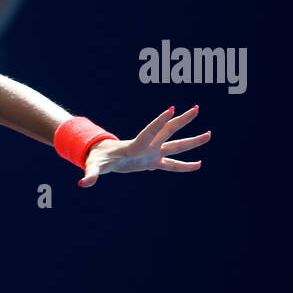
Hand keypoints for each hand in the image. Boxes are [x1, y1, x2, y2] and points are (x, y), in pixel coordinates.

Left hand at [79, 105, 210, 187]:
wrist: (103, 158)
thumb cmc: (97, 160)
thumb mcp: (94, 167)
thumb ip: (90, 175)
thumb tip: (82, 183)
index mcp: (135, 145)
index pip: (149, 132)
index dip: (159, 121)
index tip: (172, 109)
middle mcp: (147, 146)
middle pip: (168, 131)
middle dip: (181, 121)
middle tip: (196, 109)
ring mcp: (152, 153)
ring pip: (176, 146)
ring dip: (192, 141)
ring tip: (209, 134)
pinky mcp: (153, 162)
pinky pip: (172, 165)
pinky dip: (184, 166)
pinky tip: (198, 164)